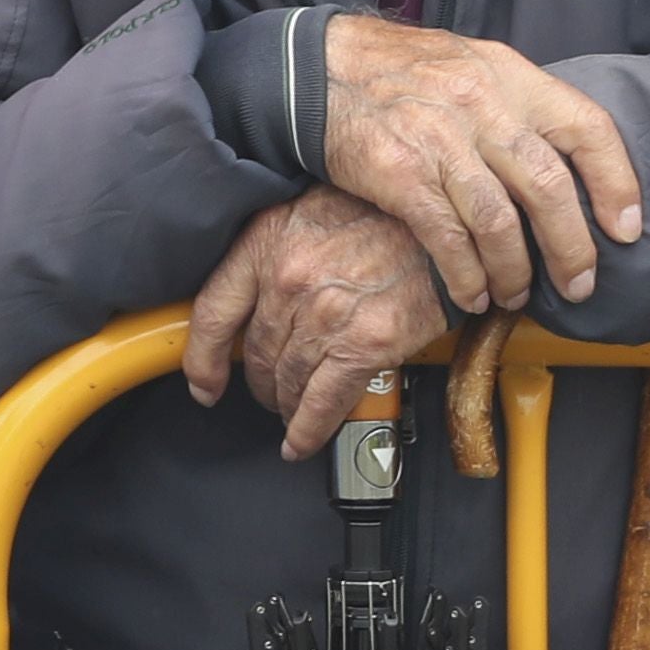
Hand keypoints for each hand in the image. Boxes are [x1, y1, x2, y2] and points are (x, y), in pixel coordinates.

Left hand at [183, 187, 450, 454]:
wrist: (446, 222)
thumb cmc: (386, 211)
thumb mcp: (313, 208)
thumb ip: (280, 247)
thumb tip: (261, 293)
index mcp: (267, 241)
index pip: (213, 313)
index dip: (203, 360)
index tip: (204, 385)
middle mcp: (289, 279)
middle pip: (256, 355)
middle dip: (260, 384)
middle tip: (270, 393)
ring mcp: (325, 314)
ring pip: (287, 381)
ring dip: (286, 406)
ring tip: (292, 412)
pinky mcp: (364, 344)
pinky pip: (322, 402)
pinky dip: (308, 430)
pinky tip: (300, 440)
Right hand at [315, 20, 645, 312]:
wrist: (316, 69)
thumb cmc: (399, 73)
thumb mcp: (470, 65)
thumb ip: (515, 106)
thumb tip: (562, 163)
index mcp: (509, 76)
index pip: (587, 128)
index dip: (616, 182)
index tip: (627, 229)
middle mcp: (481, 104)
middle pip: (548, 187)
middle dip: (572, 247)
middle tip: (579, 285)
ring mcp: (440, 140)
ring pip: (500, 223)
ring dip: (515, 271)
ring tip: (517, 295)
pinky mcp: (400, 174)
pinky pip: (448, 240)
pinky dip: (466, 277)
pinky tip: (472, 294)